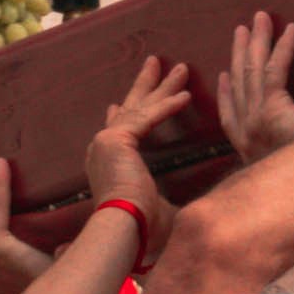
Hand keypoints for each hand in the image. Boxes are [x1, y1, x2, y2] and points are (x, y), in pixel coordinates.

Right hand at [85, 52, 189, 255]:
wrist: (124, 231)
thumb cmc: (141, 229)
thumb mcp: (157, 208)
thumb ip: (166, 199)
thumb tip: (191, 209)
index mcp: (106, 165)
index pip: (116, 130)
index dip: (122, 113)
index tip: (117, 104)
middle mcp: (102, 148)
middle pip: (129, 109)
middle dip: (146, 86)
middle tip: (155, 62)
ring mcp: (106, 141)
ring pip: (140, 107)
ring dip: (163, 87)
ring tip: (182, 69)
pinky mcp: (115, 138)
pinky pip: (148, 117)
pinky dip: (168, 106)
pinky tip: (186, 96)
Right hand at [218, 15, 293, 164]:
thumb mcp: (285, 172)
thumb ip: (284, 164)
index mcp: (247, 151)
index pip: (229, 119)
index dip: (225, 95)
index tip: (223, 76)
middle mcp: (246, 135)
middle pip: (238, 84)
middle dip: (239, 54)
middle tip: (241, 31)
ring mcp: (256, 120)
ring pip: (252, 70)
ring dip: (256, 41)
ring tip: (259, 18)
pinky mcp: (273, 107)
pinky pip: (276, 69)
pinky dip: (282, 46)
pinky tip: (290, 29)